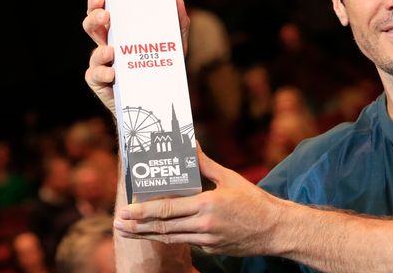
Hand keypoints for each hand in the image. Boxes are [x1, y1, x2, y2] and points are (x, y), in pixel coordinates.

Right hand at [82, 0, 190, 113]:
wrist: (158, 100)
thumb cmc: (163, 67)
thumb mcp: (174, 45)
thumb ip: (178, 24)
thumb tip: (177, 0)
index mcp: (121, 32)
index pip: (103, 12)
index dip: (97, 2)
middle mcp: (108, 45)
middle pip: (91, 27)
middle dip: (93, 18)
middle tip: (106, 15)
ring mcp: (103, 64)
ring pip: (93, 53)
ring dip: (100, 50)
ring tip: (111, 50)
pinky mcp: (101, 82)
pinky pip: (95, 75)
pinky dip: (102, 73)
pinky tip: (113, 73)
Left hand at [113, 143, 283, 256]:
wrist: (275, 229)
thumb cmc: (254, 201)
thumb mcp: (229, 178)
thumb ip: (204, 164)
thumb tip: (190, 143)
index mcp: (207, 205)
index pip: (168, 209)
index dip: (144, 211)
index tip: (127, 210)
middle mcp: (204, 225)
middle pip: (163, 226)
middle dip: (137, 225)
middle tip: (118, 222)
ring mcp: (207, 240)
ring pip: (169, 238)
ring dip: (146, 234)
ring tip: (127, 231)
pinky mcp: (211, 249)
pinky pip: (185, 242)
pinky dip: (167, 237)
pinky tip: (154, 233)